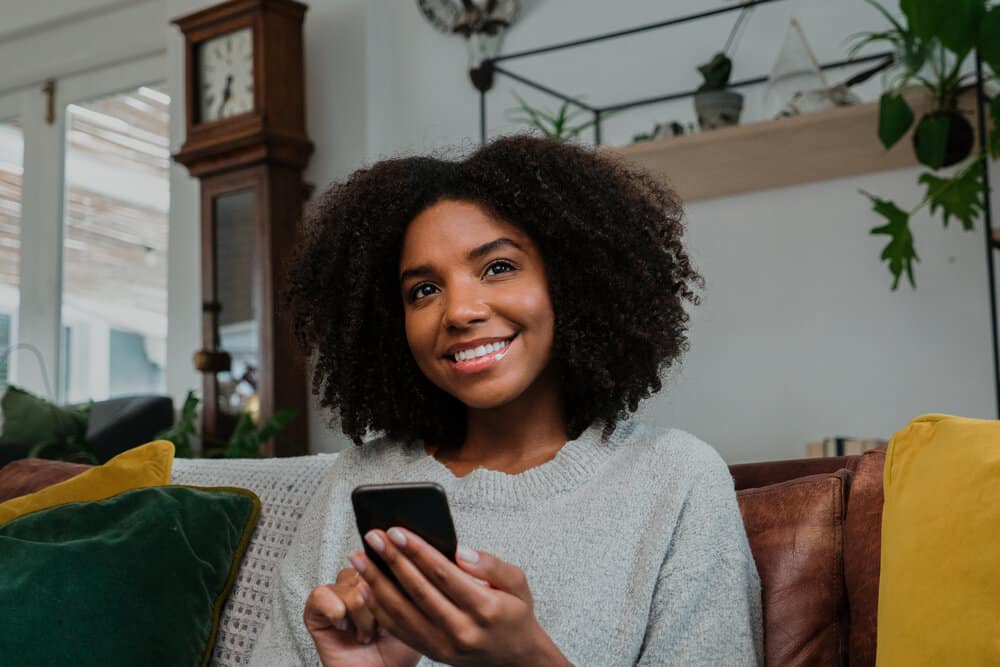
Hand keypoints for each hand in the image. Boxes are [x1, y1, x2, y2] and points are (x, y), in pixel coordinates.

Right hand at [303, 567, 420, 666]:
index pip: (380, 557)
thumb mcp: (415, 614)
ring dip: (360, 615)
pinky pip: (320, 595)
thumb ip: (408, 585)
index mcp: (381, 581)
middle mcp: (357, 586)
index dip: (385, 569)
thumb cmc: (397, 654)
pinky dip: (334, 611)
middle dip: (377, 601)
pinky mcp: (315, 612)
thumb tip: (404, 557)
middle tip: (380, 627)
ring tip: (365, 634)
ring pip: (347, 584)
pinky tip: (344, 626)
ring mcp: (336, 598)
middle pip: (364, 569)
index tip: (392, 589)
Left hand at [348, 528, 570, 666]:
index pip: (443, 574)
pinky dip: (379, 607)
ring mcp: (444, 645)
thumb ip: (490, 564)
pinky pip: (399, 629)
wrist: (514, 658)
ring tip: (360, 558)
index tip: (396, 531)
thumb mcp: (517, 583)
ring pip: (402, 611)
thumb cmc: (514, 614)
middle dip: (392, 560)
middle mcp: (461, 629)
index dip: (416, 551)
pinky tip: (366, 587)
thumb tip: (460, 551)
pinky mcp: (432, 652)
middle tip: (373, 537)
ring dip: (377, 582)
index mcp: (485, 608)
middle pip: (418, 590)